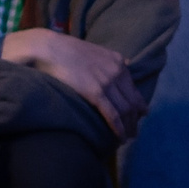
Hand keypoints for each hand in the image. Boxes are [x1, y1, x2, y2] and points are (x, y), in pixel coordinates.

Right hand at [0, 28, 146, 136]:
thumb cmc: (67, 50)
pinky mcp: (96, 93)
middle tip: (134, 132)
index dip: (138, 105)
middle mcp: (117, 71)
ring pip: (125, 110)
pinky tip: (120, 137)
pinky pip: (113, 115)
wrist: (49, 49)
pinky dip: (119, 128)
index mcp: (118, 61)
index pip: (133, 88)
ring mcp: (108, 82)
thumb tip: (127, 63)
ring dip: (128, 127)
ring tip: (127, 138)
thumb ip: (110, 60)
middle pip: (133, 101)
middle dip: (135, 119)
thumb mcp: (95, 51)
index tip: (139, 116)